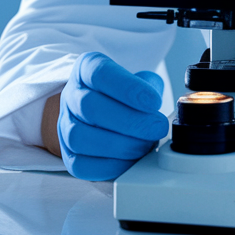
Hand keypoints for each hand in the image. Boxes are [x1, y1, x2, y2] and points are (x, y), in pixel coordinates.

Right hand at [58, 52, 168, 180]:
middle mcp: (71, 95)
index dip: (127, 88)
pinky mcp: (68, 156)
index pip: (99, 73)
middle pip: (90, 107)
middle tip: (157, 127)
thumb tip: (170, 105)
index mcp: (86, 69)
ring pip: (80, 137)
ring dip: (120, 145)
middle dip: (130, 121)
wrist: (101, 115)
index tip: (154, 101)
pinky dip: (110, 165)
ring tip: (145, 144)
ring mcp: (65, 126)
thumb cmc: (124, 97)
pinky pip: (81, 165)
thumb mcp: (140, 81)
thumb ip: (151, 87)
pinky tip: (131, 159)